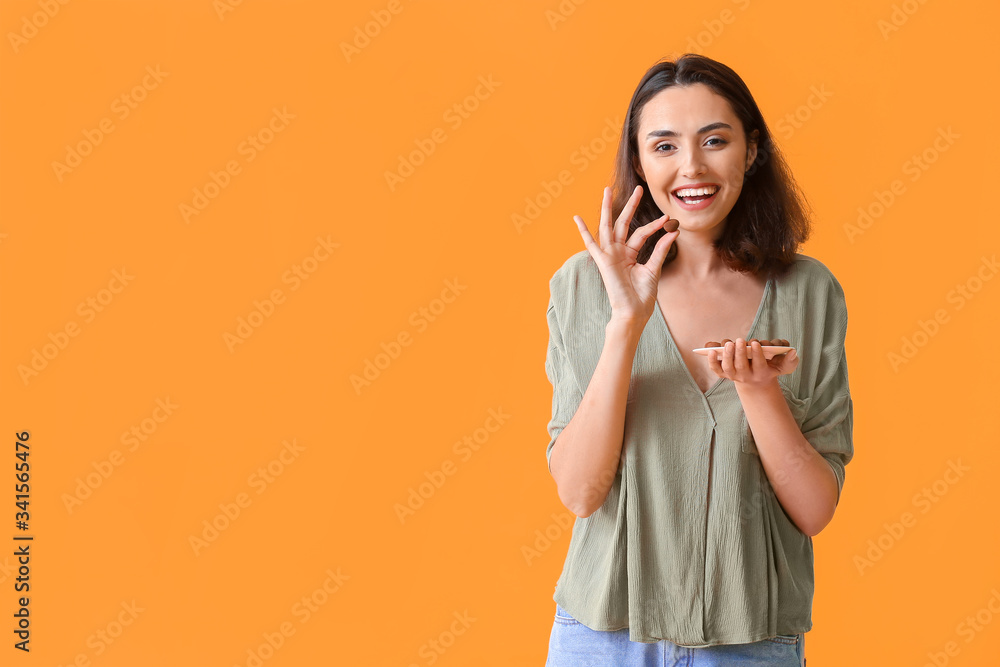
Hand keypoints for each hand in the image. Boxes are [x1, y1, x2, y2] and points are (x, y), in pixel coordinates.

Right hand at [573, 185, 678, 324]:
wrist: (633, 312)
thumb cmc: (642, 296)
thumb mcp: (654, 269)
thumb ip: (661, 250)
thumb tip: (673, 232)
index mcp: (629, 254)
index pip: (641, 233)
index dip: (654, 226)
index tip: (667, 218)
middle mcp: (618, 252)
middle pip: (623, 223)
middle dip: (630, 206)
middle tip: (639, 189)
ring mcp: (609, 255)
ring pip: (608, 226)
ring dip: (607, 208)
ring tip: (607, 190)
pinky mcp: (603, 261)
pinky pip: (591, 244)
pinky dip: (583, 231)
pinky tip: (577, 218)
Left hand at [707, 338, 798, 388]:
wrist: (756, 381)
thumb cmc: (771, 368)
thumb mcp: (783, 366)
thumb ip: (790, 360)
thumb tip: (793, 352)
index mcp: (761, 374)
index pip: (759, 364)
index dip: (757, 354)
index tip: (755, 343)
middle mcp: (746, 376)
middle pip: (741, 366)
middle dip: (740, 353)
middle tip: (740, 340)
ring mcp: (734, 375)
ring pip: (728, 368)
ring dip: (727, 355)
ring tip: (728, 343)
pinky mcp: (724, 373)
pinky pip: (716, 369)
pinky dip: (712, 361)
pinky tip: (710, 350)